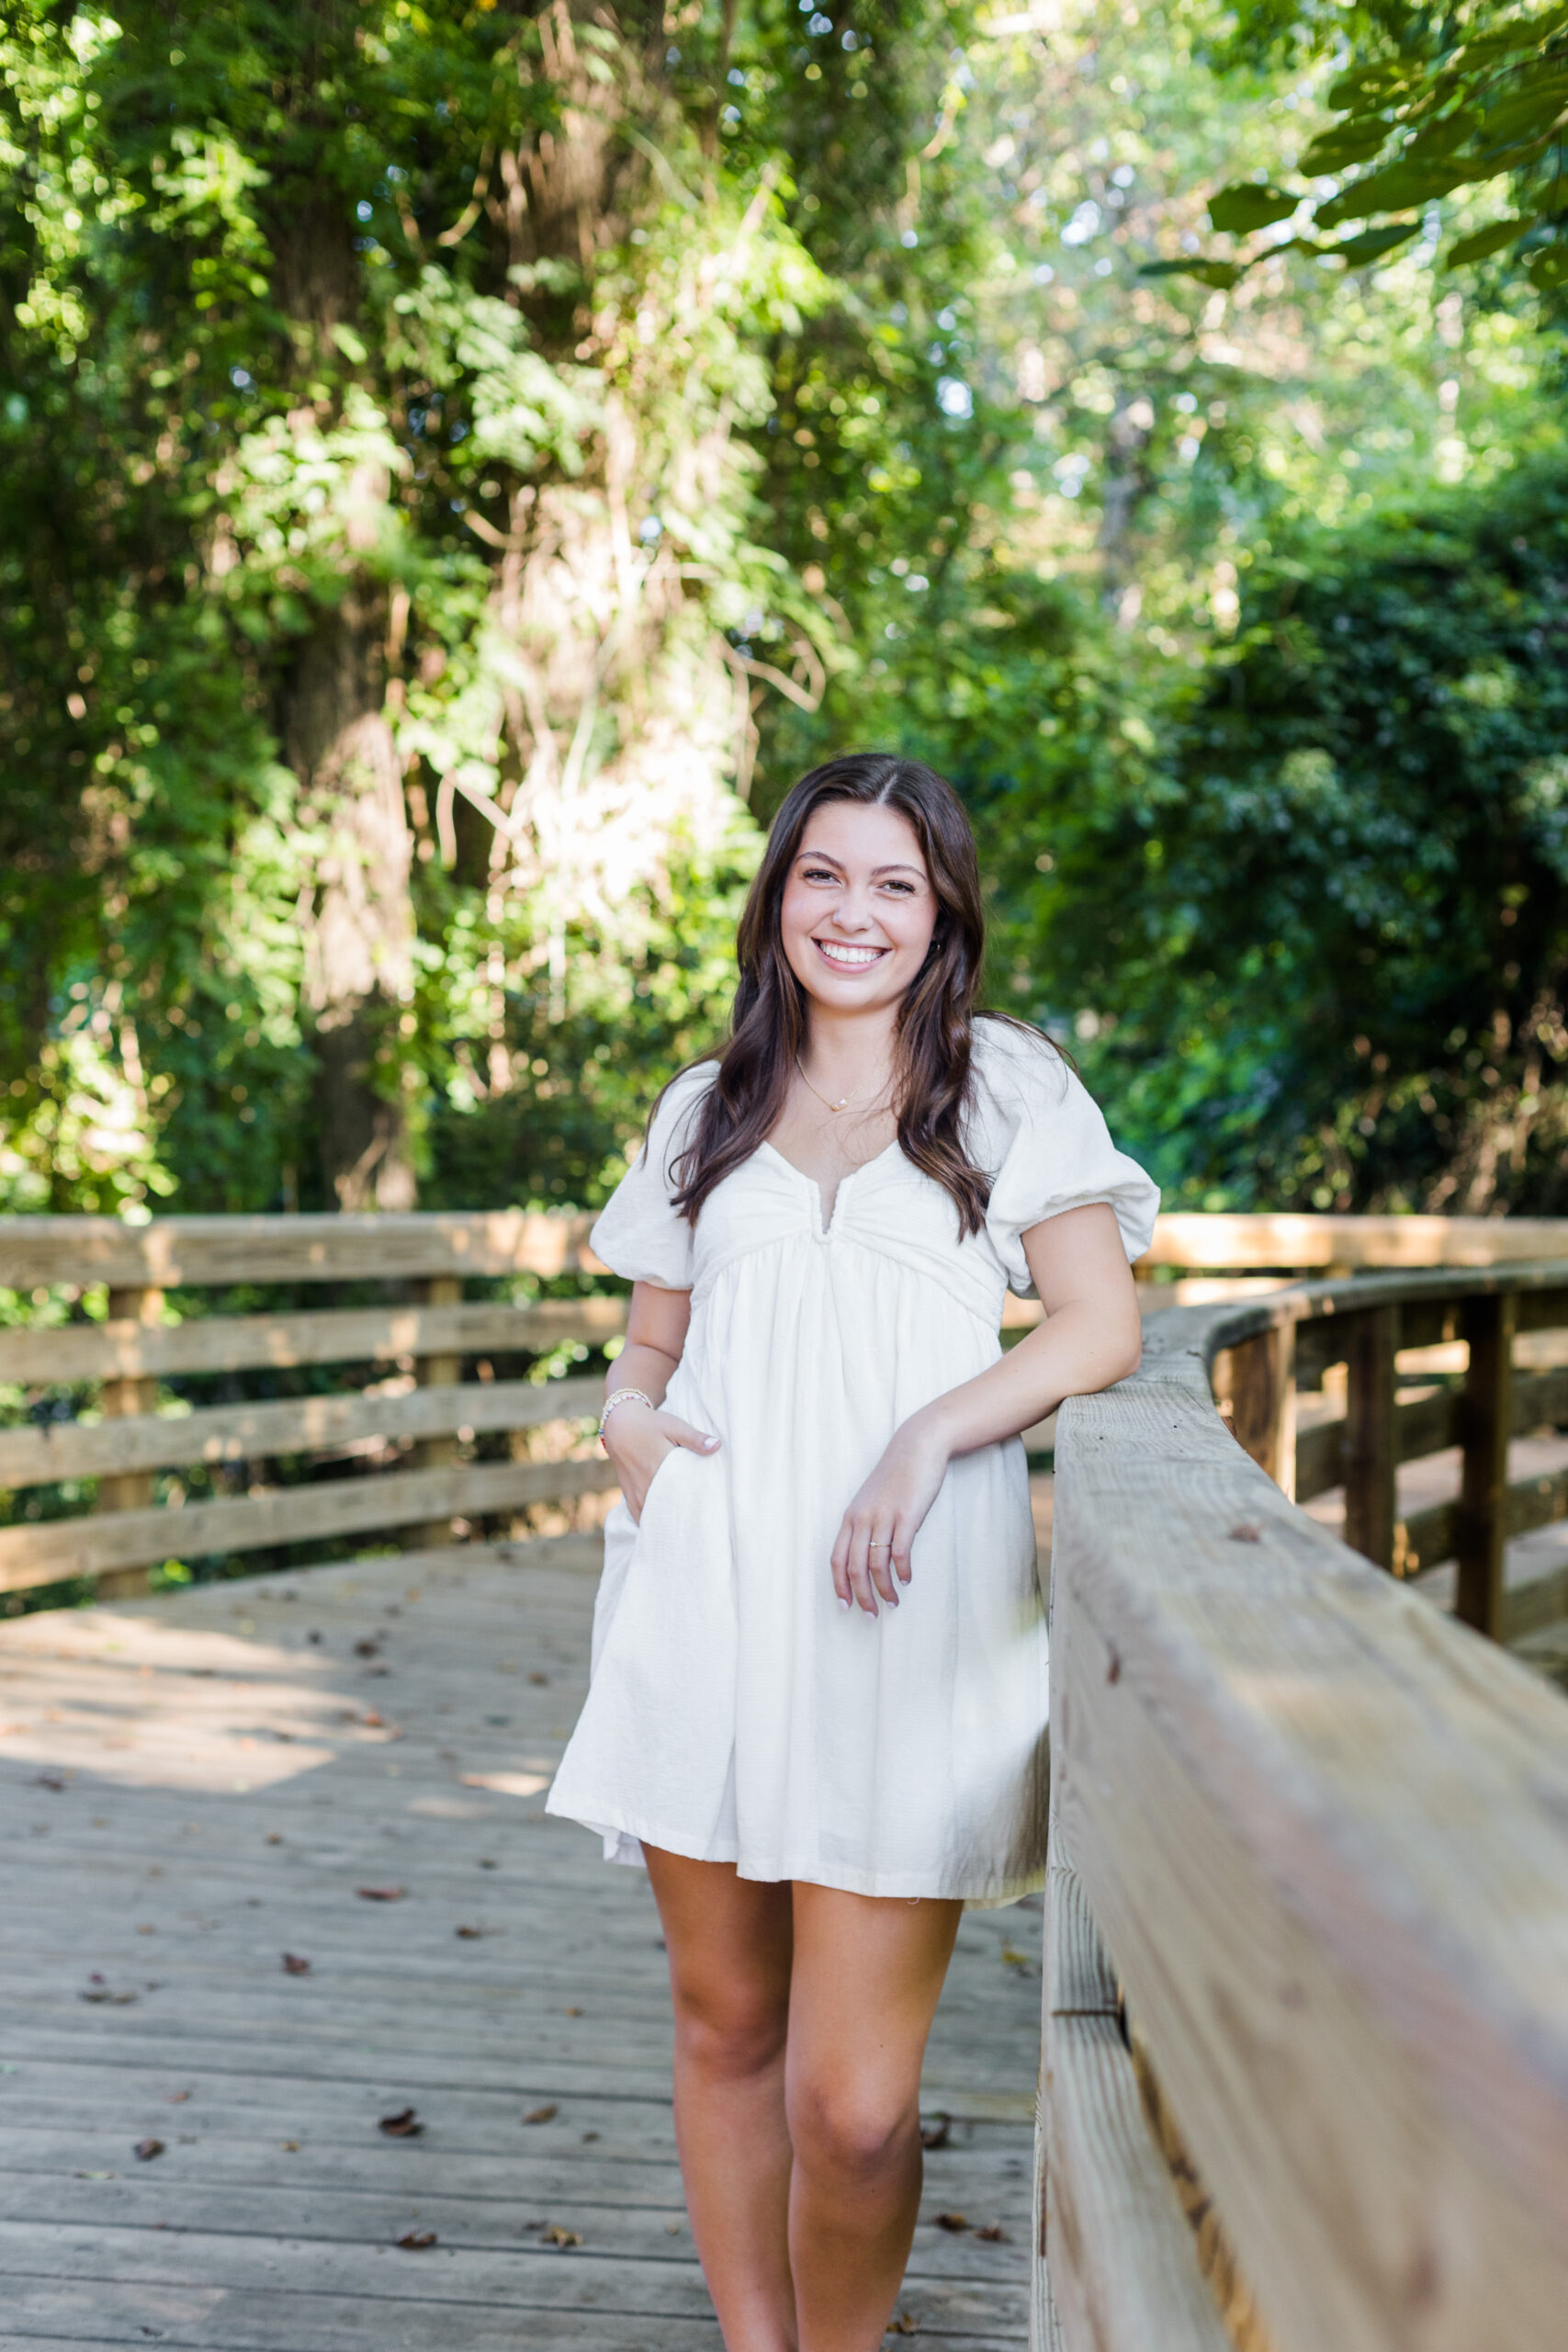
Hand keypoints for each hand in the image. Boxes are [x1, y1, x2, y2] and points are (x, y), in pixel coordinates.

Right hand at [602, 1400, 719, 1522]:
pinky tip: (667, 1528)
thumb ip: (695, 1438)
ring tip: (686, 1530)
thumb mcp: (675, 1426)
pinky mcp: (630, 1498)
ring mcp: (636, 1495)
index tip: (711, 1513)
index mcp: (660, 1469)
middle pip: (669, 1511)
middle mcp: (646, 1486)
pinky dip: (653, 1523)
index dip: (697, 1507)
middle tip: (703, 1526)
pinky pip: (641, 1518)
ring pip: (655, 1518)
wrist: (620, 1427)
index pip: (682, 1496)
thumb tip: (717, 1446)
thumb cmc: (651, 1425)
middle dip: (685, 1519)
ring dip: (669, 1523)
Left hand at [830, 1416, 949, 1617]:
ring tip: (892, 1602)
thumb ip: (866, 1523)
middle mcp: (862, 1518)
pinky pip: (899, 1552)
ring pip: (876, 1564)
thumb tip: (867, 1556)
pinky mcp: (906, 1516)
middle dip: (862, 1596)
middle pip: (854, 1568)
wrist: (917, 1446)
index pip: (837, 1559)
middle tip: (871, 1614)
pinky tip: (906, 1580)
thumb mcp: (872, 1500)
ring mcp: (883, 1517)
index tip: (845, 1605)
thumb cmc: (896, 1475)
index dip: (839, 1585)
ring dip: (884, 1589)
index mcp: (851, 1516)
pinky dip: (901, 1571)